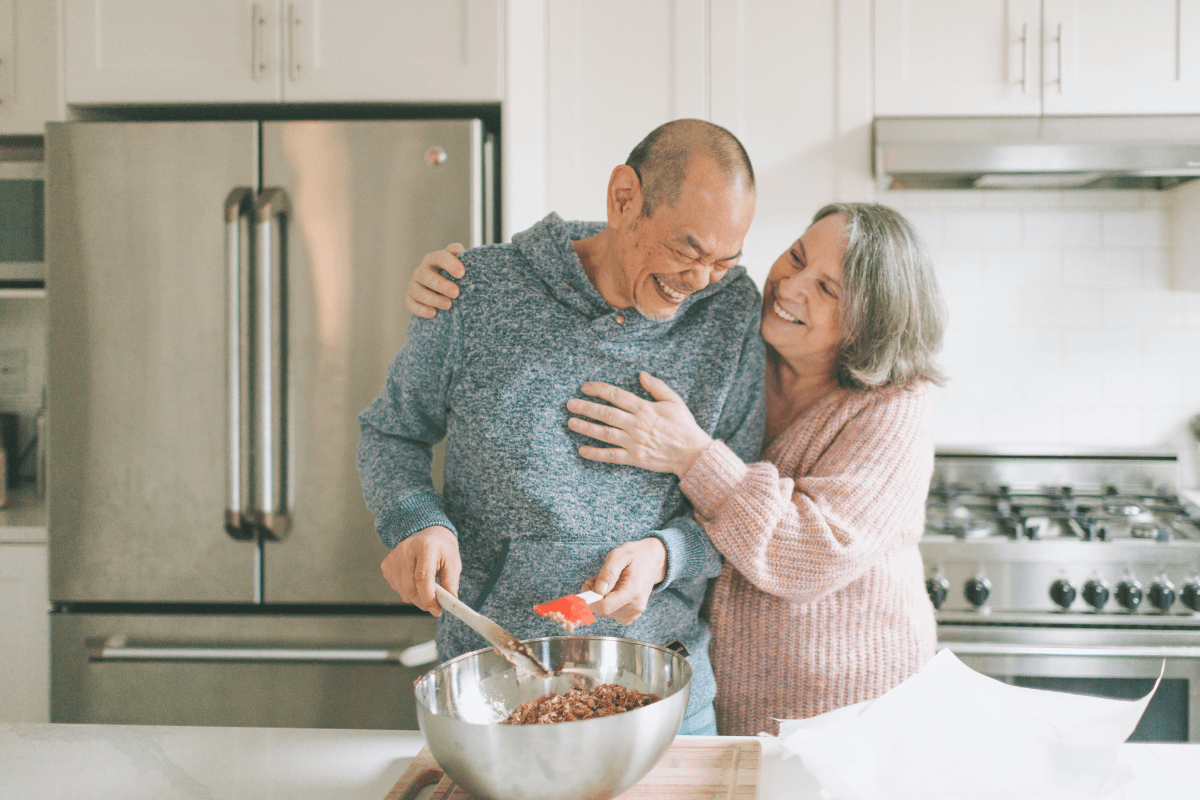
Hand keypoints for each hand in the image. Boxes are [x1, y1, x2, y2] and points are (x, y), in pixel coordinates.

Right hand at [380, 526, 460, 615]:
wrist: (427, 535)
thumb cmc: (442, 550)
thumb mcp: (453, 563)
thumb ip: (451, 583)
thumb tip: (449, 602)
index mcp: (425, 546)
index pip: (422, 576)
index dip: (429, 597)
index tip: (437, 610)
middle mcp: (405, 550)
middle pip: (410, 587)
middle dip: (423, 602)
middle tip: (434, 606)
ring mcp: (393, 557)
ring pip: (403, 591)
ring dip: (416, 597)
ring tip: (427, 587)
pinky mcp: (386, 565)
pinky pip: (397, 588)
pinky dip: (408, 591)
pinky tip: (415, 580)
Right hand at [406, 243, 465, 318]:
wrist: (444, 292)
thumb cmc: (455, 277)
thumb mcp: (461, 266)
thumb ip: (465, 259)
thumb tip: (470, 258)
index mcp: (434, 259)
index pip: (440, 257)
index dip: (450, 264)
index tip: (462, 273)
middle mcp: (422, 270)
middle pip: (426, 275)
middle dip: (441, 284)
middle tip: (456, 292)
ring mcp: (414, 284)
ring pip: (417, 290)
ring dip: (432, 298)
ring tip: (448, 305)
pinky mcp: (410, 298)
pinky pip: (410, 303)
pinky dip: (420, 309)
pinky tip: (433, 313)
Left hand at [566, 372, 713, 477]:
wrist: (692, 453)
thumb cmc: (684, 426)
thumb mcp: (674, 401)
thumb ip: (657, 387)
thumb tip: (641, 374)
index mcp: (644, 408)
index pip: (616, 395)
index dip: (598, 390)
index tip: (584, 387)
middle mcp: (636, 424)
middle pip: (605, 413)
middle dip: (585, 407)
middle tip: (569, 404)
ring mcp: (634, 442)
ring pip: (604, 433)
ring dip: (585, 427)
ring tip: (570, 422)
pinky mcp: (634, 458)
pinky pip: (611, 456)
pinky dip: (595, 454)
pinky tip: (582, 450)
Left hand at [582, 538, 666, 624]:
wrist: (654, 561)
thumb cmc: (636, 555)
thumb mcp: (620, 554)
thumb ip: (608, 572)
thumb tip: (599, 590)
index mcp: (633, 591)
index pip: (604, 607)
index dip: (590, 598)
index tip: (588, 583)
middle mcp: (635, 607)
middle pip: (602, 609)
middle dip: (595, 593)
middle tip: (600, 577)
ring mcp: (634, 613)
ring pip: (605, 611)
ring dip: (601, 597)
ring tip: (609, 581)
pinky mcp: (631, 616)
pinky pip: (611, 612)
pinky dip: (607, 601)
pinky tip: (614, 589)